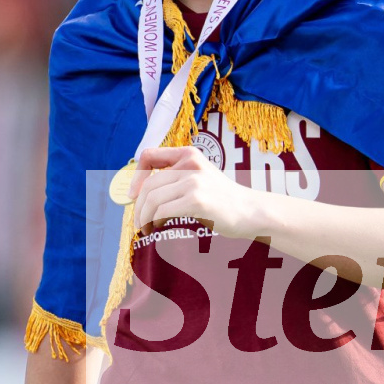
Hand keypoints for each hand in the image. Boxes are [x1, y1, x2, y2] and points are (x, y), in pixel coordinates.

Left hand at [129, 144, 269, 237]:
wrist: (251, 211)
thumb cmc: (222, 200)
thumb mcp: (200, 178)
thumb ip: (177, 178)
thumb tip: (141, 193)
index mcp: (189, 154)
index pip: (149, 155)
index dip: (136, 176)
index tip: (133, 195)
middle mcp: (190, 164)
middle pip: (149, 184)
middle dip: (138, 206)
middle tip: (138, 222)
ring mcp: (194, 182)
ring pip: (153, 198)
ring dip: (143, 216)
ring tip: (145, 228)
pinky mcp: (197, 200)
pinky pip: (163, 211)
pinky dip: (154, 221)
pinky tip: (157, 228)